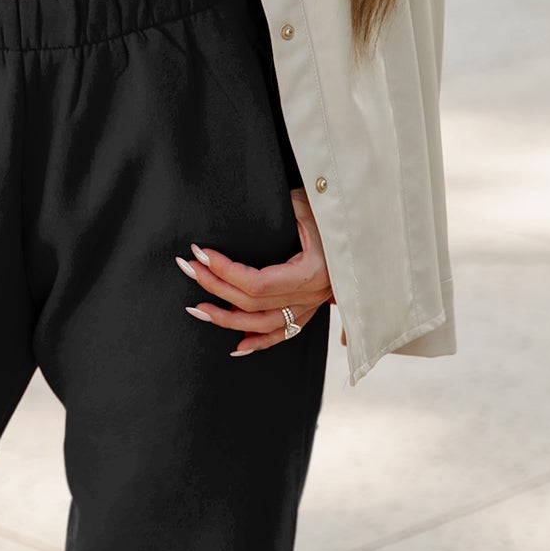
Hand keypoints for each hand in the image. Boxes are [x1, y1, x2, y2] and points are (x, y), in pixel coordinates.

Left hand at [174, 188, 334, 356]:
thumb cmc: (329, 206)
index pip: (257, 283)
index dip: (224, 271)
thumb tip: (237, 210)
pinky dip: (259, 342)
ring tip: (197, 308)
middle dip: (215, 286)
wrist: (362, 220)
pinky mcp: (312, 308)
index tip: (200, 253)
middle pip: (254, 303)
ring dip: (227, 319)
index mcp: (312, 271)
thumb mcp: (303, 202)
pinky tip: (236, 348)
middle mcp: (314, 294)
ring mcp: (314, 305)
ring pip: (265, 325)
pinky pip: (284, 334)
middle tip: (187, 267)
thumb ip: (278, 212)